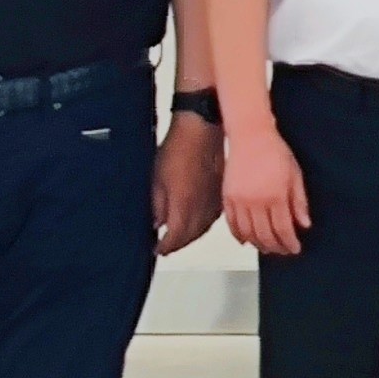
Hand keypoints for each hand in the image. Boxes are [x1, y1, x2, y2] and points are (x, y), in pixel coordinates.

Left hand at [152, 113, 223, 254]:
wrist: (201, 128)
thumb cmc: (178, 147)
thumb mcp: (156, 178)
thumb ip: (157, 205)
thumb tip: (157, 223)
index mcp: (184, 207)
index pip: (175, 239)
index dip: (164, 247)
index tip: (156, 250)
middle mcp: (203, 208)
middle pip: (191, 237)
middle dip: (178, 244)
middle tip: (166, 246)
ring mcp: (215, 200)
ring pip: (204, 228)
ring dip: (191, 236)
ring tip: (180, 236)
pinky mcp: (222, 192)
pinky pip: (213, 216)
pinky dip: (203, 224)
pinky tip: (197, 221)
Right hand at [222, 118, 313, 256]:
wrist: (251, 136)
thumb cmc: (275, 152)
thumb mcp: (295, 175)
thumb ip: (299, 202)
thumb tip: (304, 224)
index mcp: (276, 196)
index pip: (284, 229)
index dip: (290, 243)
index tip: (295, 248)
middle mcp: (255, 202)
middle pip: (265, 235)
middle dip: (276, 247)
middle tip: (283, 251)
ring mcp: (239, 201)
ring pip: (248, 233)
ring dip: (258, 244)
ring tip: (267, 247)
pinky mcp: (227, 198)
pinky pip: (232, 224)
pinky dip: (239, 235)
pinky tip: (247, 240)